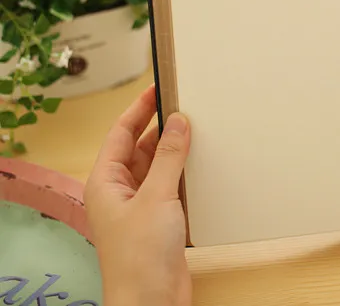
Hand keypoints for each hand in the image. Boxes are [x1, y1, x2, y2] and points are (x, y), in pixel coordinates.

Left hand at [84, 85, 191, 305]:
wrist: (153, 301)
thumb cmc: (140, 256)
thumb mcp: (157, 197)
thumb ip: (168, 156)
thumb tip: (178, 121)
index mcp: (106, 182)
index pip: (121, 133)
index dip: (139, 108)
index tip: (158, 87)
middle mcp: (120, 191)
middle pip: (139, 147)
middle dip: (160, 127)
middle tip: (184, 104)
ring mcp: (141, 206)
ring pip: (157, 166)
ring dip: (174, 150)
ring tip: (197, 128)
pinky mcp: (160, 220)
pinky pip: (171, 184)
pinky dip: (185, 171)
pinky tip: (202, 162)